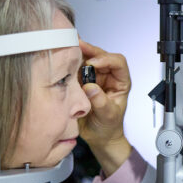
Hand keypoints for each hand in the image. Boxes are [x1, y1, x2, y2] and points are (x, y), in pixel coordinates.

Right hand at [79, 39, 131, 174]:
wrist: (98, 138)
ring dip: (78, 54)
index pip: (118, 63)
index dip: (106, 59)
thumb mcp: (108, 116)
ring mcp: (94, 78)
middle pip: (101, 56)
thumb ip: (101, 102)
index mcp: (120, 82)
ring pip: (87, 60)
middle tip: (77, 45)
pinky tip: (61, 60)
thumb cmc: (109, 127)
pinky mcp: (81, 82)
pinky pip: (75, 69)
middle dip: (90, 50)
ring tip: (67, 48)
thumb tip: (91, 88)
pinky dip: (68, 64)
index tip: (93, 64)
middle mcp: (108, 76)